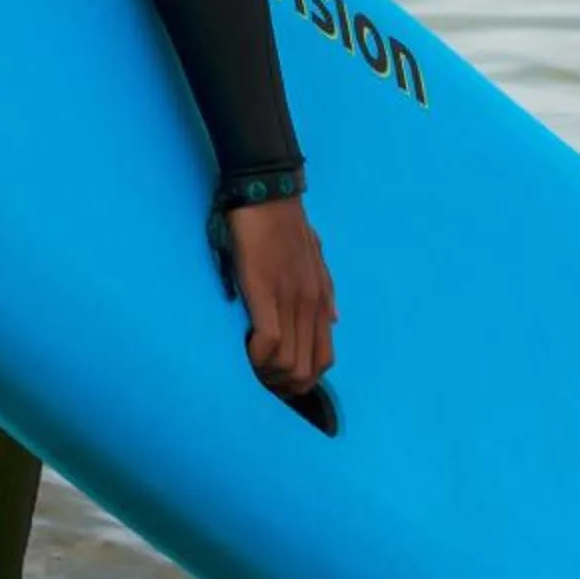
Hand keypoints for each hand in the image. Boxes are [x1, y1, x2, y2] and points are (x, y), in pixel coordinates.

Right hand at [225, 197, 336, 404]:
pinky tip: (245, 348)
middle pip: (306, 371)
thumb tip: (334, 320)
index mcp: (321, 301)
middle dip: (281, 384)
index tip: (278, 376)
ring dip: (266, 373)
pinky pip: (269, 343)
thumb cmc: (284, 224)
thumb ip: (325, 291)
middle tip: (259, 375)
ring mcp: (291, 301)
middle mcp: (311, 306)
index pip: (324, 360)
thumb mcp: (316, 258)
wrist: (267, 194)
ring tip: (250, 362)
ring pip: (288, 364)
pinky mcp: (265, 294)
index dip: (302, 379)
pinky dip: (256, 356)